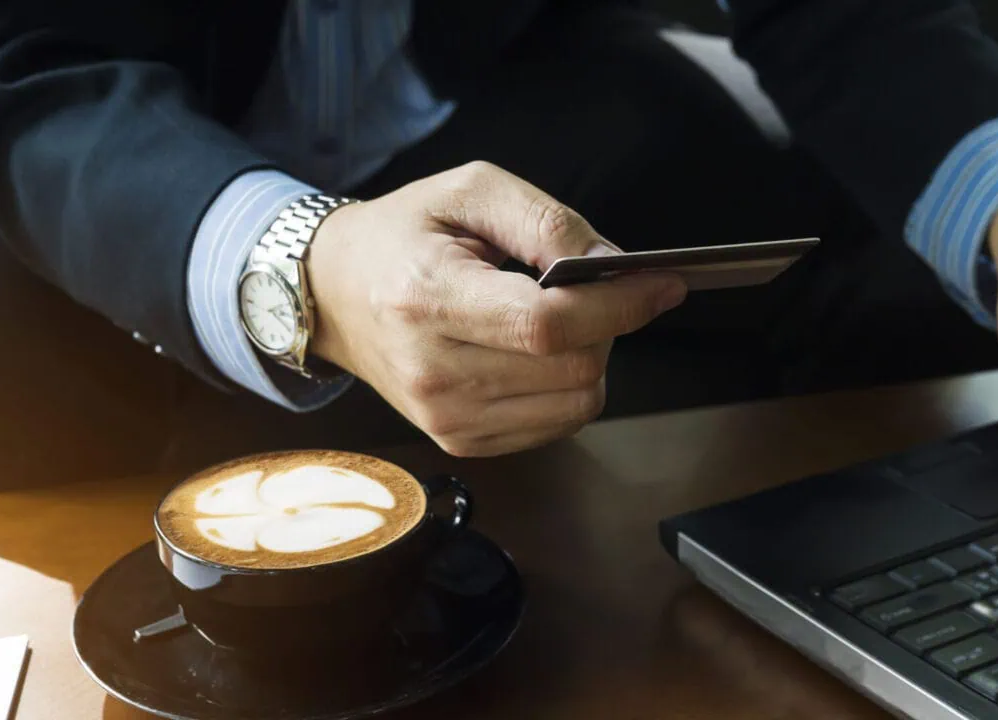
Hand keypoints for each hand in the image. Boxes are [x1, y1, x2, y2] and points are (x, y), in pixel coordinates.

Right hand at [305, 161, 687, 455]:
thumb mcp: (470, 191)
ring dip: (590, 358)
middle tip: (589, 290)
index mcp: (428, 297)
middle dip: (607, 325)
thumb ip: (547, 221)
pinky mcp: (460, 440)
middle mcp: (433, 370)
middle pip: (572, 368)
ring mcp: (445, 416)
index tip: (662, 284)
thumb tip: (613, 265)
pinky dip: (566, 387)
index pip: (548, 324)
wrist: (335, 292)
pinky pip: (555, 424)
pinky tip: (534, 353)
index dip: (619, 305)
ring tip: (553, 320)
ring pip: (575, 403)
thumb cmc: (403, 235)